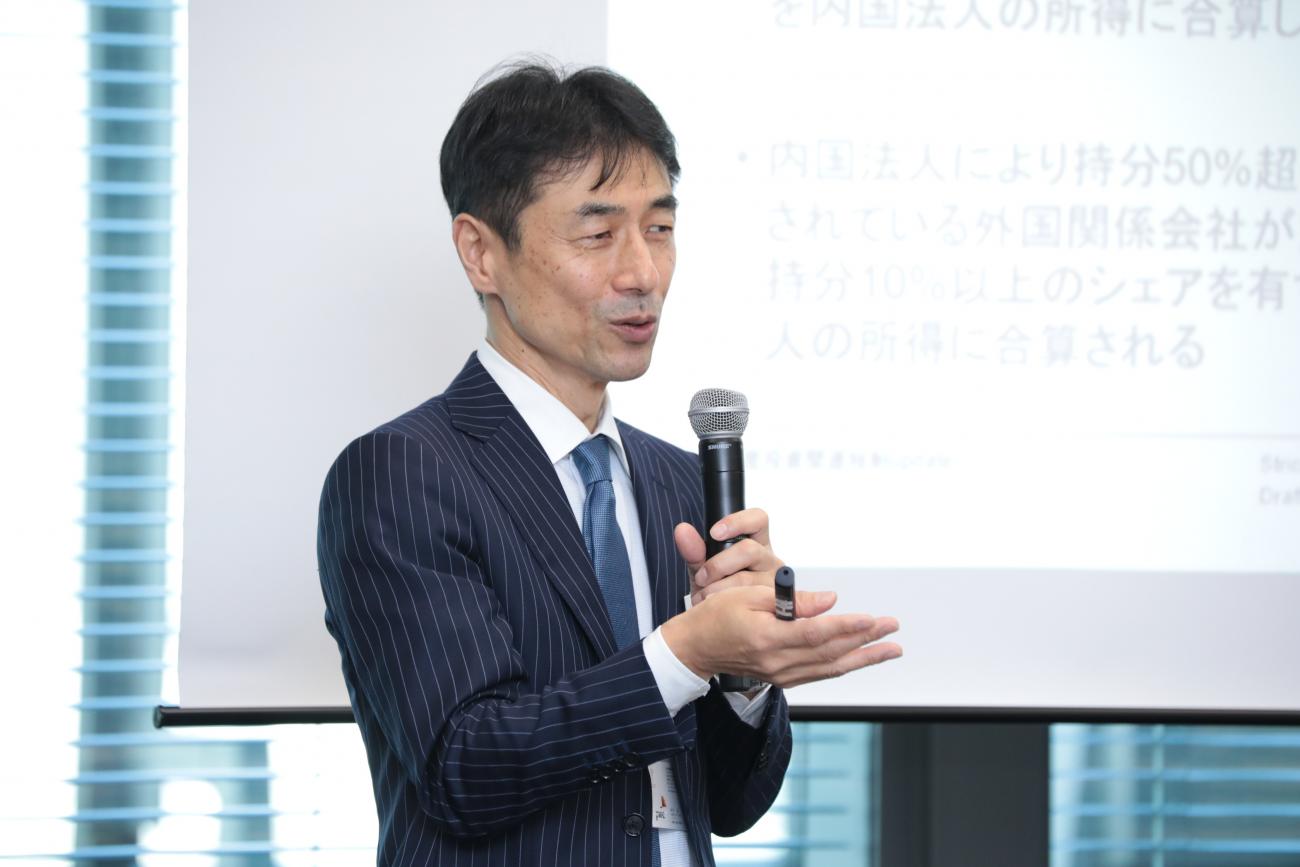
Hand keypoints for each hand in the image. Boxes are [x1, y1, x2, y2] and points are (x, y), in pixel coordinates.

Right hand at [659, 585, 901, 687]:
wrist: (695, 648)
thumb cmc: (716, 615)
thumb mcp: (748, 595)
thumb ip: (791, 600)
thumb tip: (829, 600)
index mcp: (766, 638)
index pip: (814, 634)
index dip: (845, 627)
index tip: (871, 619)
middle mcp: (777, 662)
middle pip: (830, 653)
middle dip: (866, 640)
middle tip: (892, 627)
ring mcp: (780, 674)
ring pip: (830, 668)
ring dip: (863, 658)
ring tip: (890, 649)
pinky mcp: (782, 679)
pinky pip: (820, 674)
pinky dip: (842, 666)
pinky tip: (859, 658)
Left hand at [674, 508, 781, 605]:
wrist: (719, 622)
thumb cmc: (716, 589)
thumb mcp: (702, 568)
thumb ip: (693, 550)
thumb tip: (682, 530)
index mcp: (756, 542)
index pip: (758, 519)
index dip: (738, 522)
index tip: (715, 533)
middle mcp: (769, 558)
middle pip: (749, 549)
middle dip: (719, 565)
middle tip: (702, 578)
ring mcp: (774, 580)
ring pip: (747, 578)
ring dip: (719, 589)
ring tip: (705, 597)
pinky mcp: (774, 602)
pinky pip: (750, 600)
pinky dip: (729, 604)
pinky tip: (719, 607)